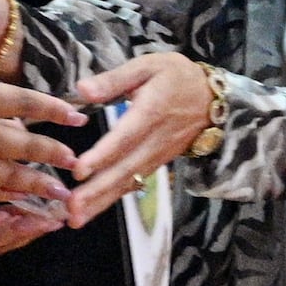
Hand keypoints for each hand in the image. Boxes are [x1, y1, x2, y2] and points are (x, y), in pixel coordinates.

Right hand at [0, 0, 85, 208]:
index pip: (26, 101)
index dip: (54, 108)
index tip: (78, 118)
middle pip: (28, 144)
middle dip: (53, 152)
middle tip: (75, 162)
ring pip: (14, 175)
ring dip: (38, 182)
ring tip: (59, 192)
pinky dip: (5, 200)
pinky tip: (12, 205)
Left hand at [60, 50, 219, 227]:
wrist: (213, 98)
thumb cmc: (176, 77)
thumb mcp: (148, 65)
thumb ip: (115, 79)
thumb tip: (82, 89)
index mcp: (150, 112)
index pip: (125, 138)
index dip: (103, 155)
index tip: (79, 171)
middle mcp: (155, 140)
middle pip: (125, 169)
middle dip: (97, 191)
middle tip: (72, 209)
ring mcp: (157, 156)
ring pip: (128, 182)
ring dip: (102, 202)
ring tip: (75, 219)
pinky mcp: (157, 164)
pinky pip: (134, 184)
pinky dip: (113, 199)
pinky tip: (92, 211)